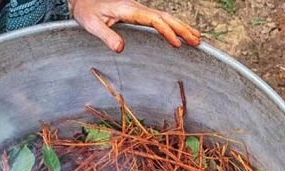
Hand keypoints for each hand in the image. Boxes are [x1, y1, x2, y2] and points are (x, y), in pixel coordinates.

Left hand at [70, 0, 200, 52]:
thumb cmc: (86, 11)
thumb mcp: (91, 24)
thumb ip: (106, 35)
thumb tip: (120, 49)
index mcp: (129, 10)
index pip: (154, 20)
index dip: (167, 31)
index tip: (177, 43)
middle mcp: (137, 8)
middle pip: (165, 17)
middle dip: (182, 28)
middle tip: (197, 41)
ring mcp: (140, 10)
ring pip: (166, 17)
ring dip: (182, 27)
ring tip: (197, 38)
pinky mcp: (139, 14)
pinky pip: (160, 19)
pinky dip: (174, 25)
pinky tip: (181, 32)